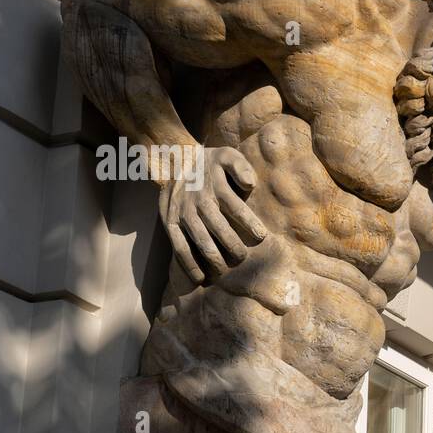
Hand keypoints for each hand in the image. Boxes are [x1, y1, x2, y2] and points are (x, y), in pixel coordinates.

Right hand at [159, 146, 266, 281]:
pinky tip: (199, 277)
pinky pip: (179, 245)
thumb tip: (250, 183)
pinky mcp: (170, 222)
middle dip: (232, 245)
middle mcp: (198, 201)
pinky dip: (188, 263)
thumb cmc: (211, 162)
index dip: (249, 222)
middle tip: (243, 258)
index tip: (261, 236)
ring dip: (213, 257)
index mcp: (215, 186)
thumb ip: (241, 167)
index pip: (235, 206)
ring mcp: (183, 213)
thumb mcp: (228, 155)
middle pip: (217, 227)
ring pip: (199, 239)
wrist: (176, 159)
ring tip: (225, 269)